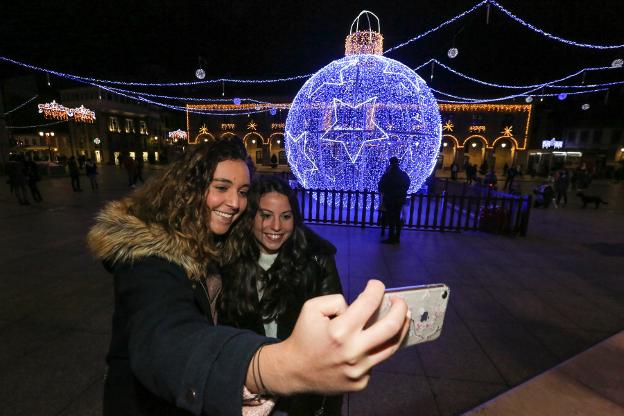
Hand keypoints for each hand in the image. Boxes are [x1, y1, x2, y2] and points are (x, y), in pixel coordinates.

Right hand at [249, 280, 409, 394]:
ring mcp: (359, 370)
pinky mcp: (360, 383)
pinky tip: (370, 344)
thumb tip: (359, 306)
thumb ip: (336, 301)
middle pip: (391, 327)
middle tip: (399, 301)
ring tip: (403, 317)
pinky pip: (375, 362)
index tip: (377, 285)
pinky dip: (375, 349)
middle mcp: (353, 351)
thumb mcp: (311, 308)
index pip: (368, 303)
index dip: (376, 289)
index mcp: (340, 331)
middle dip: (400, 309)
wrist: (294, 370)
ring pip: (391, 347)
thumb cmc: (304, 336)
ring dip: (400, 328)